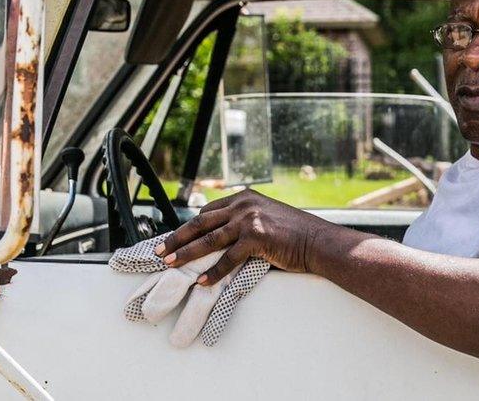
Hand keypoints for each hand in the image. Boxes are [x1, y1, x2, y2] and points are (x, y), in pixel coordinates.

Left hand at [156, 189, 331, 284]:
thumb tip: (219, 238)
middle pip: (201, 222)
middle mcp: (244, 204)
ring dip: (187, 254)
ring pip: (209, 239)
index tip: (173, 238)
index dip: (188, 226)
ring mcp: (249, 219)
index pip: (207, 211)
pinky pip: (228, 258)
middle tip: (160, 251)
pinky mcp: (256, 237)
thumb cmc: (294, 234)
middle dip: (178, 238)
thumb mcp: (265, 218)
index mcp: (244, 197)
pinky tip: (202, 281)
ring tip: (171, 264)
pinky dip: (214, 272)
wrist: (317, 241)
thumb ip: (243, 221)